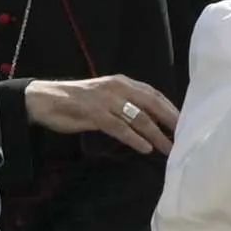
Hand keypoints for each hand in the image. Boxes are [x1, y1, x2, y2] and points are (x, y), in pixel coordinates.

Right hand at [21, 70, 179, 154]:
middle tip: (185, 136)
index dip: (170, 108)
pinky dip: (134, 138)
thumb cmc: (75, 101)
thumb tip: (145, 119)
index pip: (154, 94)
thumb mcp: (104, 98)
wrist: (44, 99)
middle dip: (170, 121)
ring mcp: (107, 100)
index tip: (184, 122)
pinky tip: (145, 148)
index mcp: (122, 82)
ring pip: (139, 118)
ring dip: (156, 135)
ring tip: (168, 148)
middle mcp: (118, 88)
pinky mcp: (95, 113)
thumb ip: (124, 104)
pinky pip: (120, 127)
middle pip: (152, 104)